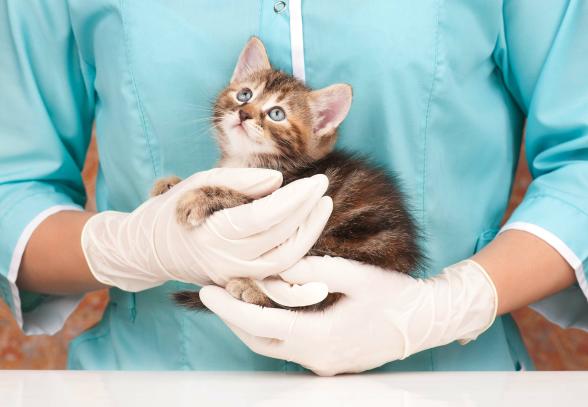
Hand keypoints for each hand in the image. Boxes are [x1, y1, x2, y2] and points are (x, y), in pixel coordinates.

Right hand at [81, 168, 331, 291]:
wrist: (150, 250)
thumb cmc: (174, 209)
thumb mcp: (199, 183)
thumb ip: (239, 179)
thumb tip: (278, 181)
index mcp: (213, 233)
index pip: (265, 217)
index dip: (295, 199)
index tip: (316, 181)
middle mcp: (226, 261)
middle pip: (280, 239)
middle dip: (307, 211)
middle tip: (321, 186)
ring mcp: (235, 277)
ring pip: (285, 261)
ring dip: (309, 234)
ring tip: (322, 206)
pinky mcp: (241, 283)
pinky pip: (278, 275)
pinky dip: (298, 256)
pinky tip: (310, 233)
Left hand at [200, 256, 497, 375]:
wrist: (423, 322)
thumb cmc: (393, 296)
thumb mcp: (355, 275)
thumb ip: (313, 269)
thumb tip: (276, 266)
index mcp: (321, 337)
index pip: (261, 325)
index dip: (230, 308)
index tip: (208, 290)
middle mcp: (316, 358)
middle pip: (259, 340)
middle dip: (232, 317)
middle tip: (212, 291)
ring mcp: (322, 364)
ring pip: (270, 346)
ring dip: (248, 324)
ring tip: (232, 296)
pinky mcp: (327, 361)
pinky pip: (286, 347)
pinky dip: (269, 328)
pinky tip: (264, 307)